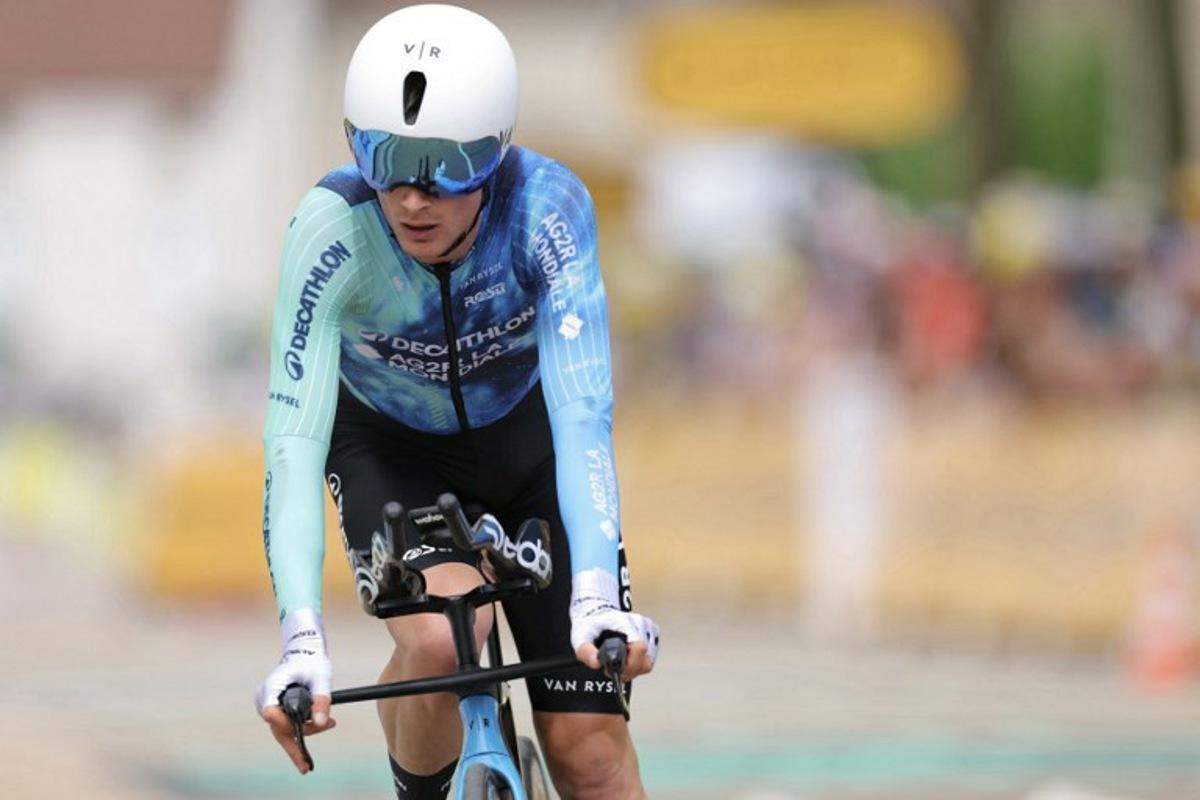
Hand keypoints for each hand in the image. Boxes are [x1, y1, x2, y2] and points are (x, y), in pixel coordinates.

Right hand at [254, 609, 336, 773]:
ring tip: (330, 724)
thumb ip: (322, 700)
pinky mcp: (276, 710)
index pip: (271, 714)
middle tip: (308, 765)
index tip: (306, 725)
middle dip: (297, 743)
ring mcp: (269, 706)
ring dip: (305, 733)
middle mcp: (265, 699)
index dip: (285, 724)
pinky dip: (302, 729)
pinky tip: (323, 725)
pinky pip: (285, 726)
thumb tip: (323, 724)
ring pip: (283, 730)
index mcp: (272, 687)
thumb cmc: (312, 662)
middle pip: (278, 728)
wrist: (306, 654)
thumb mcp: (322, 678)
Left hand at [569, 569, 659, 681]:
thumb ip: (586, 651)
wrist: (597, 612)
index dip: (629, 665)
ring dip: (634, 667)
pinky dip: (639, 662)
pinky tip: (627, 657)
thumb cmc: (592, 623)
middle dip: (629, 669)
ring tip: (619, 661)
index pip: (640, 648)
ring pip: (649, 661)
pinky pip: (651, 657)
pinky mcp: (652, 634)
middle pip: (646, 659)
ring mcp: (648, 628)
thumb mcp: (581, 636)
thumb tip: (596, 663)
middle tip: (613, 666)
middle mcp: (641, 624)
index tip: (615, 669)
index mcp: (626, 622)